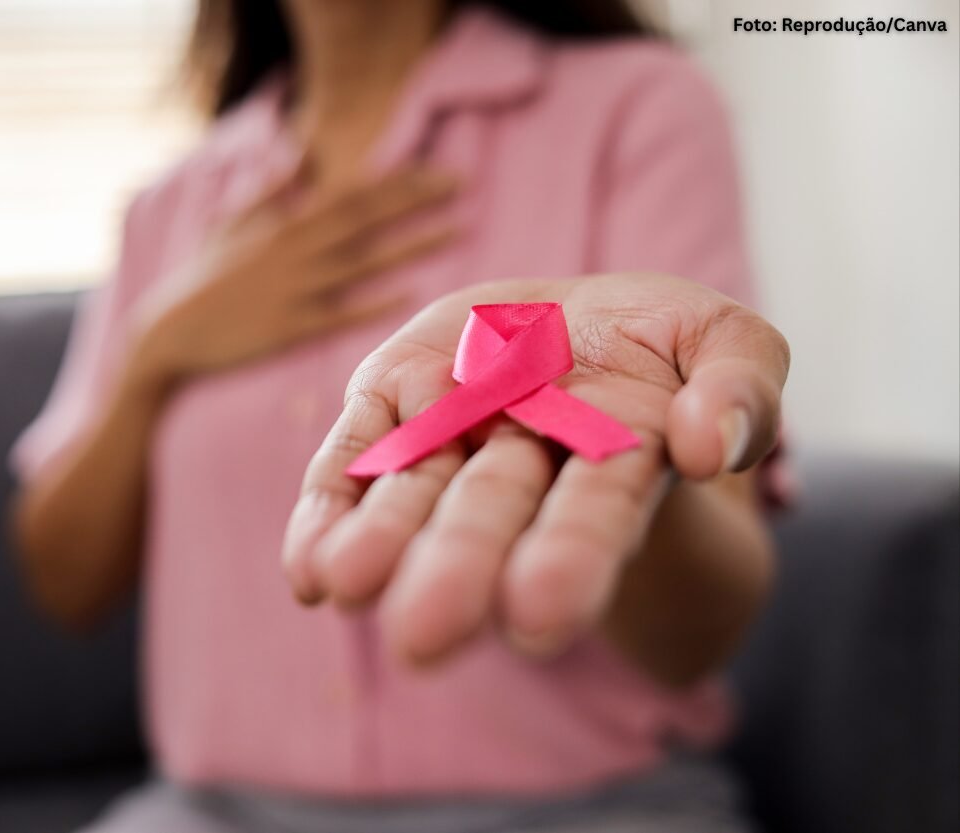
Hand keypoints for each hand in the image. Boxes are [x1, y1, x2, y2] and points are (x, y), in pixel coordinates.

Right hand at [133, 164, 460, 382]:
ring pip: (363, 261)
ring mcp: (294, 289)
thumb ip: (273, 191)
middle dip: (415, 199)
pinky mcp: (291, 328)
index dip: (397, 181)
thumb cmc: (202, 279)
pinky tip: (411, 293)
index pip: (351, 193)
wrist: (168, 334)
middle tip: (463, 184)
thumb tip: (301, 153)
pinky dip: (375, 302)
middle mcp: (295, 251)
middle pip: (366, 217)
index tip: (439, 172)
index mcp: (284, 225)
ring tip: (457, 231)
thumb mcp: (232, 224)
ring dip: (412, 244)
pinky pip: (341, 312)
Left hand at [283, 273, 788, 664]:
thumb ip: (740, 386)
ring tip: (347, 585)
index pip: (593, 514)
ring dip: (380, 541)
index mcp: (613, 458)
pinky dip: (328, 511)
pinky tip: (310, 569)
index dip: (569, 561)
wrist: (569, 320)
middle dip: (459, 568)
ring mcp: (448, 436)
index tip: (538, 617)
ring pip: (410, 493)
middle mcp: (521, 464)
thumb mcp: (725, 338)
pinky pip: (352, 458)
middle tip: (422, 637)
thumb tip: (707, 445)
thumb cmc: (657, 342)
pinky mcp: (389, 406)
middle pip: (488, 515)